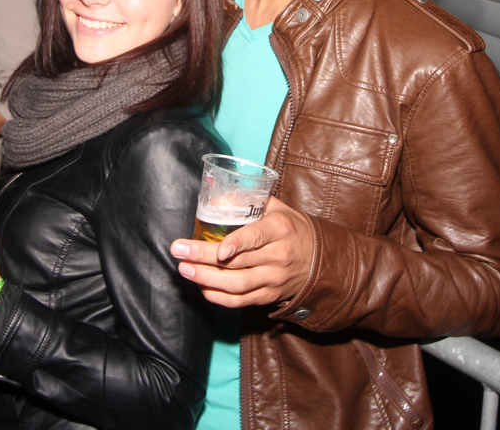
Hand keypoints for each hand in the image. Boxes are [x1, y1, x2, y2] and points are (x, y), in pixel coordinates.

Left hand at [170, 196, 314, 307]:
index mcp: (281, 229)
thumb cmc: (292, 228)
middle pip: (238, 262)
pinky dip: (218, 296)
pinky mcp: (269, 296)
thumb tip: (216, 199)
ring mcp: (274, 279)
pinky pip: (240, 301)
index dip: (236, 244)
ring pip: (237, 285)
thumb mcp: (277, 207)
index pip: (257, 237)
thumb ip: (249, 201)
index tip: (217, 248)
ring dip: (206, 278)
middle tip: (179, 250)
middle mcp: (278, 256)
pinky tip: (201, 286)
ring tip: (184, 268)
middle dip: (203, 257)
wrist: (320, 260)